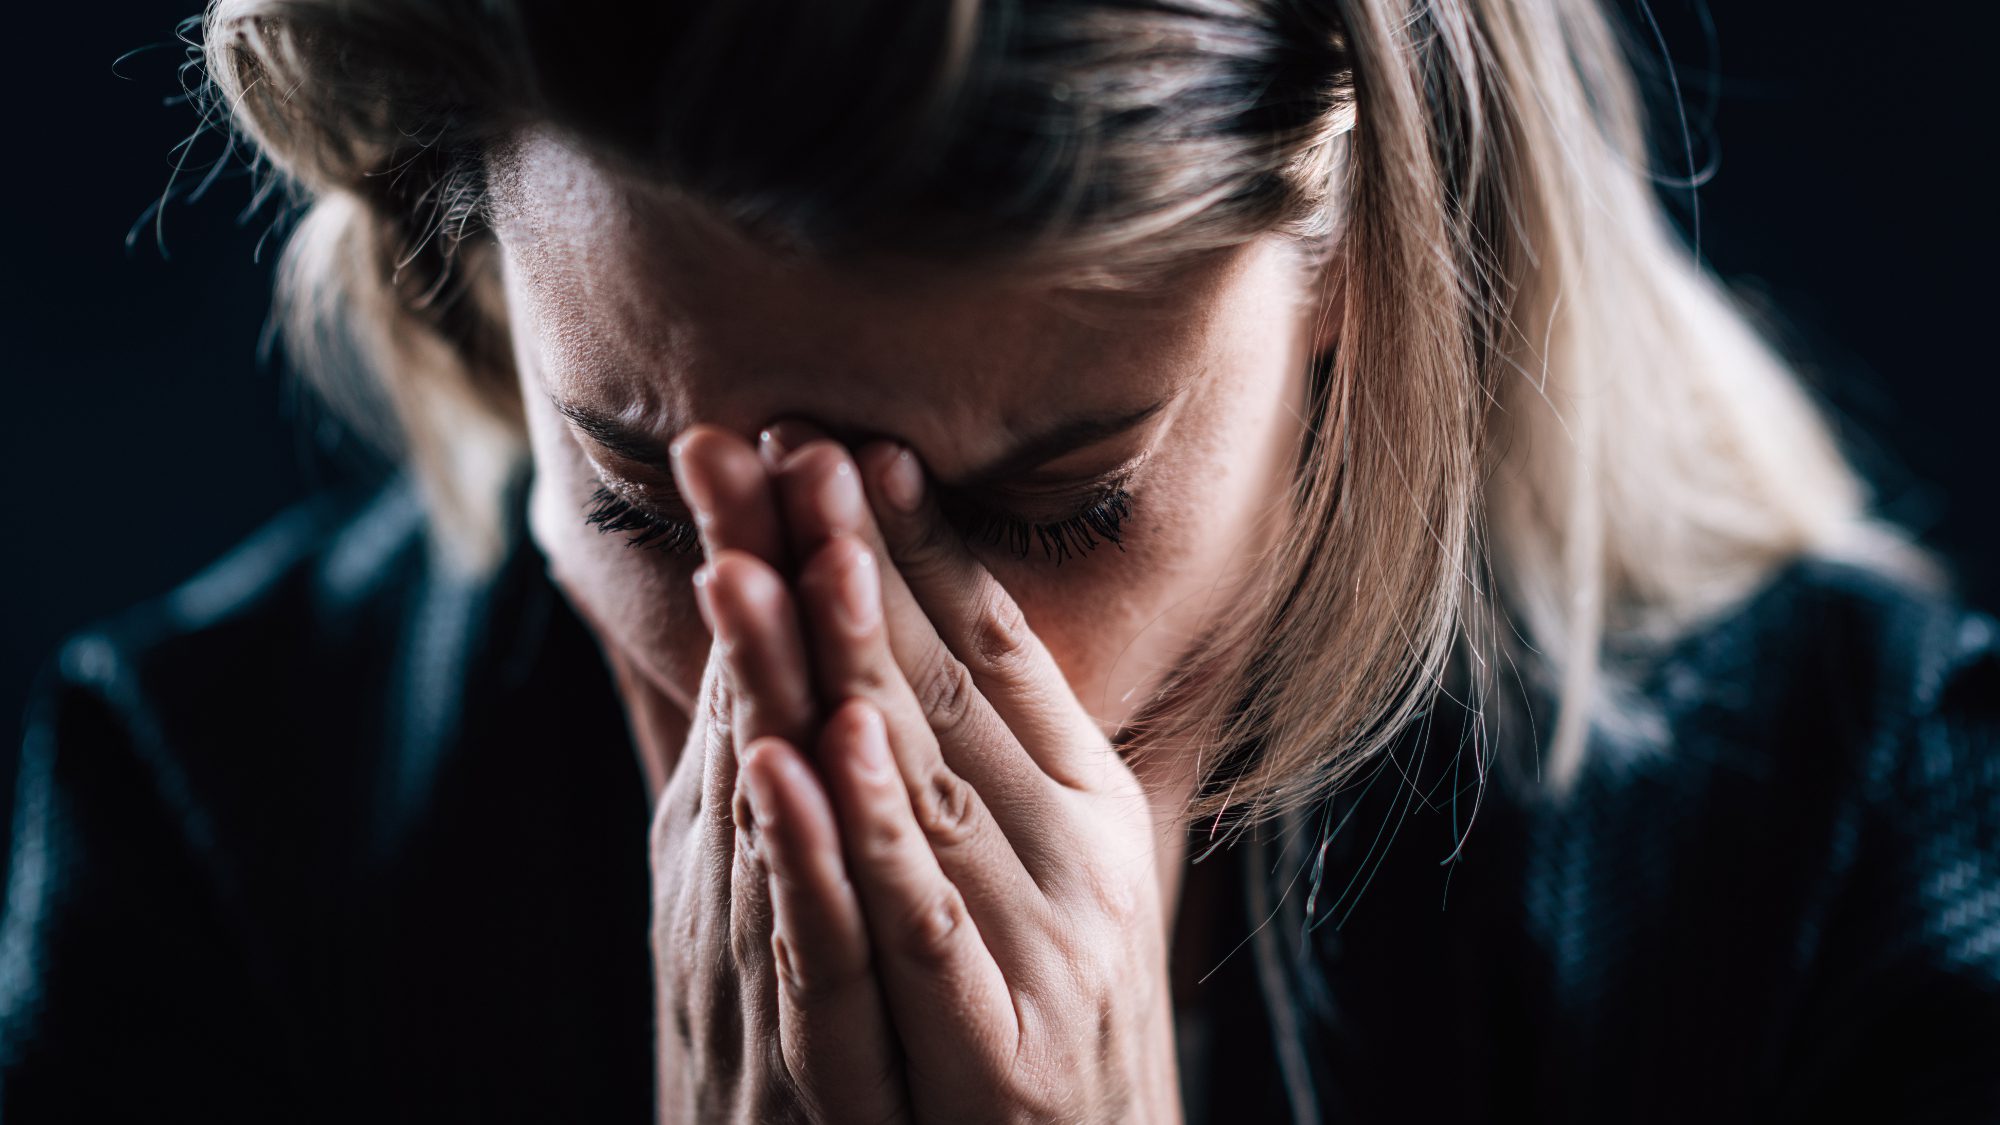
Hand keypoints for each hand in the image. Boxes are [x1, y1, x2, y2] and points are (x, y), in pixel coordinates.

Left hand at [645, 420, 1183, 1123]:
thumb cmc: (1051, 1032)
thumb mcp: (1039, 884)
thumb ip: (994, 770)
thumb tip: (910, 658)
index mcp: (1081, 808)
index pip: (992, 649)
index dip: (918, 544)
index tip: (852, 443)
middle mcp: (1076, 858)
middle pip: (946, 688)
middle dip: (855, 560)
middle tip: (793, 441)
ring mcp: (1045, 950)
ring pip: (923, 787)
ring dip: (845, 663)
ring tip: (775, 551)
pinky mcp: (1004, 1056)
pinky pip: (918, 928)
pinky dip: (863, 837)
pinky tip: (809, 751)